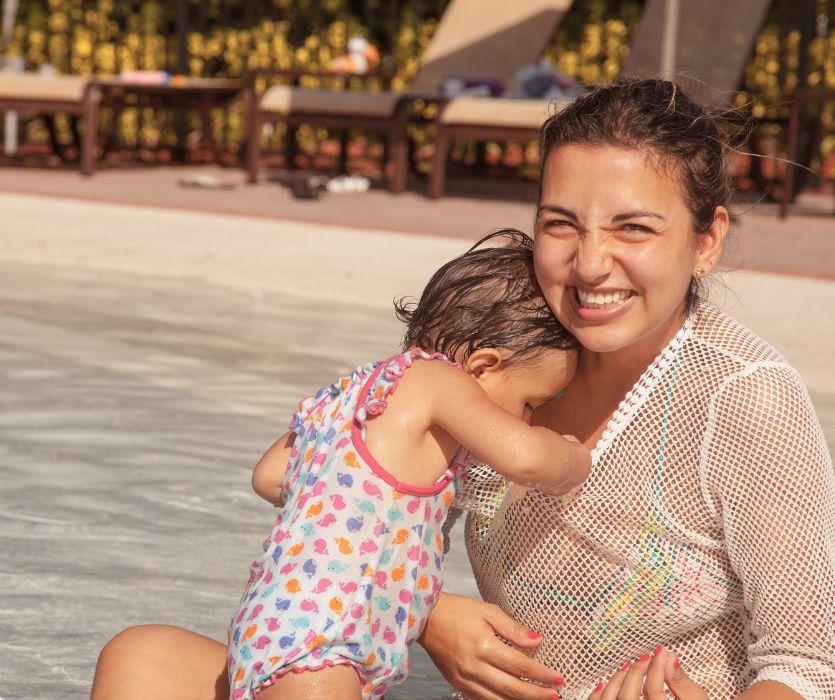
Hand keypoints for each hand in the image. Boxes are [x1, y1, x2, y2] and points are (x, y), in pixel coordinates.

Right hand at [419, 592, 564, 699]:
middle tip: (555, 695)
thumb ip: (512, 628)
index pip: (520, 666)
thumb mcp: (487, 611)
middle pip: (513, 688)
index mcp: (484, 646)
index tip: (558, 677)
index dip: (541, 674)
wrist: (425, 618)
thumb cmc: (458, 610)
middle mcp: (475, 667)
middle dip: (537, 694)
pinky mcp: (458, 684)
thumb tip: (537, 640)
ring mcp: (465, 679)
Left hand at [587, 647, 708, 699]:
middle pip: (628, 697)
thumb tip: (670, 657)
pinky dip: (599, 694)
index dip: (657, 668)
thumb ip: (681, 682)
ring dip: (617, 679)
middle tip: (646, 657)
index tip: (661, 652)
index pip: (653, 692)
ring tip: (629, 665)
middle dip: (635, 673)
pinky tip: (604, 683)